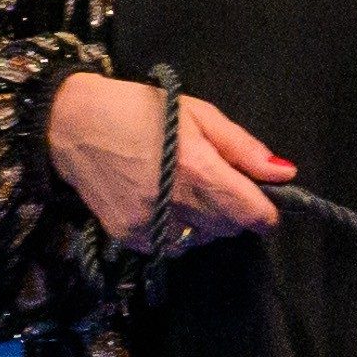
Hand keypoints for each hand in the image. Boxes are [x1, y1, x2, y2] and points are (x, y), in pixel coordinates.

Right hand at [48, 70, 289, 248]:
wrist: (71, 124)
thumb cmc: (139, 110)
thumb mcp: (197, 114)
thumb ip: (242, 148)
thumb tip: (285, 174)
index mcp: (198, 168)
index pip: (251, 213)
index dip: (265, 212)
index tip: (265, 204)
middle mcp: (176, 203)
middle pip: (229, 228)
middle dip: (234, 210)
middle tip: (216, 182)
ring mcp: (150, 225)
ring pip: (203, 239)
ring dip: (207, 222)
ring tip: (185, 190)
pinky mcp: (131, 237)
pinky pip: (173, 246)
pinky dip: (179, 231)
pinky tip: (164, 203)